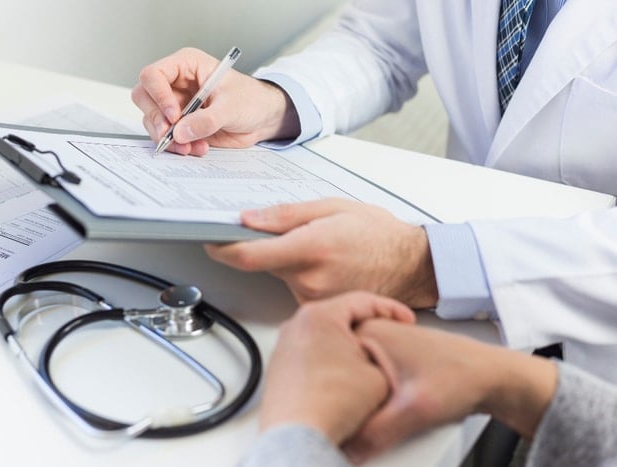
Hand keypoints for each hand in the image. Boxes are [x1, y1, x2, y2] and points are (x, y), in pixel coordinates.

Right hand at [132, 47, 298, 154]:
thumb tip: (181, 132)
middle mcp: (176, 84)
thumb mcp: (231, 107)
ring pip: (152, 121)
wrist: (262, 118)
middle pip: (144, 98)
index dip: (158, 96)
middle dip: (157, 120)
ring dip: (169, 138)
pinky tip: (197, 148)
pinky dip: (178, 146)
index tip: (174, 116)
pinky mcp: (181, 125)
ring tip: (192, 146)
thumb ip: (206, 120)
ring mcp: (176, 105)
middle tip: (173, 135)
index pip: (153, 75)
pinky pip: (166, 137)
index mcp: (186, 66)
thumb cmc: (251, 99)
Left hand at [205, 198, 437, 307]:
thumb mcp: (333, 207)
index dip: (221, 249)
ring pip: (278, 273)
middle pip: (261, 262)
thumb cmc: (378, 233)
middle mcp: (309, 279)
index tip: (209, 239)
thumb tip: (248, 219)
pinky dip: (297, 271)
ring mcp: (313, 297)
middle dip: (259, 245)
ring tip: (315, 243)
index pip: (248, 256)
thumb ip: (286, 214)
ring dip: (283, 258)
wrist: (412, 266)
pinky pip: (293, 285)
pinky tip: (322, 260)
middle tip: (276, 227)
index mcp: (310, 248)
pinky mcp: (318, 306)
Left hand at [259, 292, 415, 444]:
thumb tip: (378, 360)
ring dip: (348, 350)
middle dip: (368, 330)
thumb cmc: (332, 403)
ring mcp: (284, 347)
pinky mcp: (280, 368)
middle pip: (342, 318)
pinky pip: (312, 357)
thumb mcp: (378, 375)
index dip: (392, 310)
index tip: (406, 319)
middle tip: (389, 341)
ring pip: (326, 339)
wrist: (299, 436)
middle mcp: (296, 325)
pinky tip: (345, 383)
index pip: (363, 301)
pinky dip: (331, 364)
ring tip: (367, 369)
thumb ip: (381, 356)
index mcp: (319, 315)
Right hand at [343, 320, 557, 462]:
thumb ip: (375, 433)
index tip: (322, 413)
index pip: (323, 361)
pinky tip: (371, 410)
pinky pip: (366, 375)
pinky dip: (365, 393)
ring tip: (354, 417)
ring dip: (351, 396)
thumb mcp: (414, 411)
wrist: (496, 377)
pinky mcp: (391, 354)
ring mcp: (381, 340)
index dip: (322, 391)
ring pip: (351, 374)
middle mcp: (370, 330)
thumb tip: (342, 450)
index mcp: (367, 331)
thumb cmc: (462, 378)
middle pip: (336, 369)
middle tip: (336, 419)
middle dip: (336, 395)